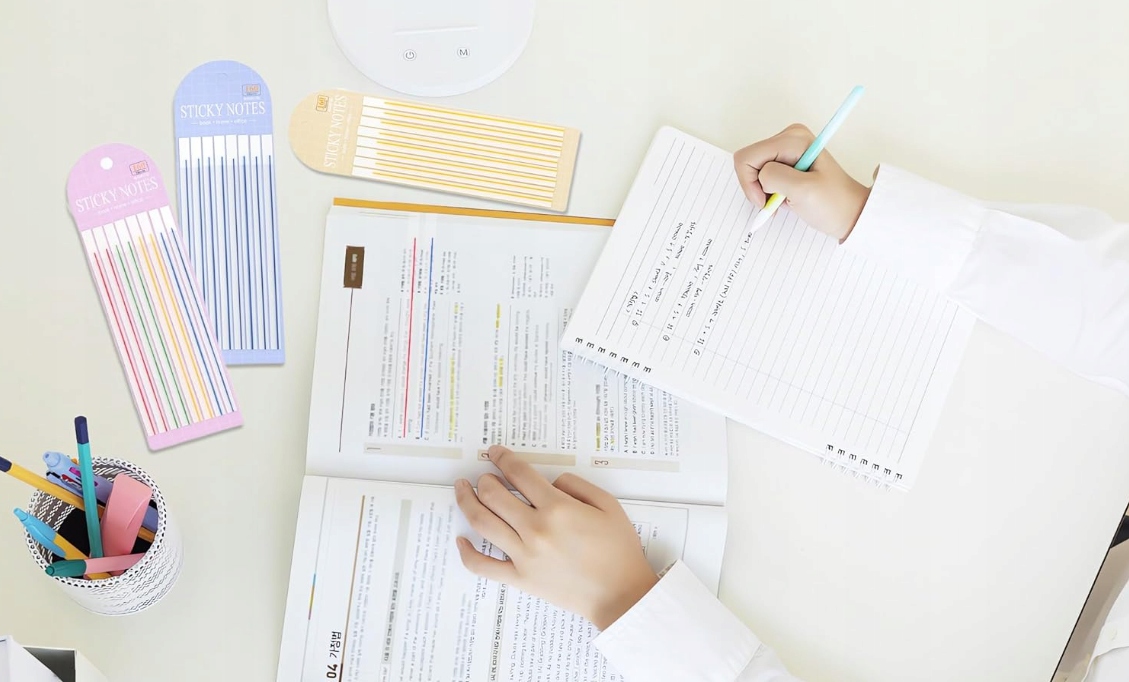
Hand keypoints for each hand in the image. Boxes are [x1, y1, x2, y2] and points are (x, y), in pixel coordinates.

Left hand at [454, 445, 658, 629]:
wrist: (620, 594)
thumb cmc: (618, 550)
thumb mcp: (607, 505)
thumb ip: (576, 485)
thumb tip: (550, 482)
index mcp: (557, 508)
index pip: (519, 473)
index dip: (503, 458)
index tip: (495, 453)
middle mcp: (535, 530)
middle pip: (494, 495)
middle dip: (485, 479)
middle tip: (485, 475)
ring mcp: (524, 556)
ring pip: (482, 523)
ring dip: (467, 501)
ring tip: (463, 490)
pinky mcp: (520, 579)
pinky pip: (483, 566)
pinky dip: (467, 552)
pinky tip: (462, 540)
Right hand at [733, 123, 871, 240]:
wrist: (851, 214)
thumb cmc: (833, 204)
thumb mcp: (803, 191)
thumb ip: (774, 177)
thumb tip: (758, 175)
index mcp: (793, 138)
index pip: (748, 157)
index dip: (750, 182)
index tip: (766, 200)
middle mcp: (789, 138)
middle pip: (749, 161)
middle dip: (756, 186)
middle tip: (776, 201)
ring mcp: (787, 149)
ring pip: (753, 169)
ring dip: (763, 190)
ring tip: (784, 199)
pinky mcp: (786, 161)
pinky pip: (762, 174)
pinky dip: (768, 191)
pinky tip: (784, 197)